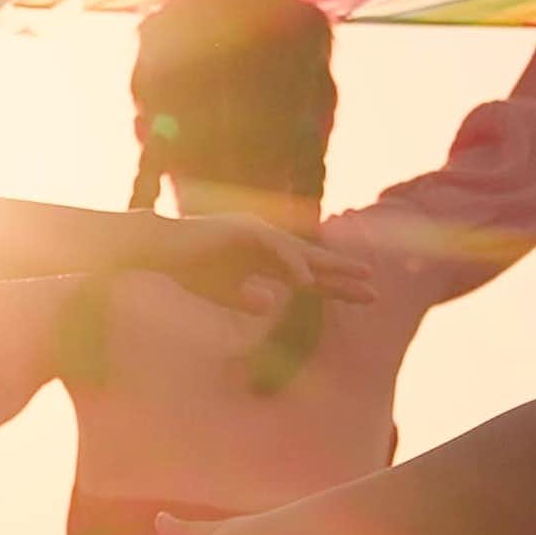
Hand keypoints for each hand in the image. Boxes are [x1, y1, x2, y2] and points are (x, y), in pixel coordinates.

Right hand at [148, 214, 378, 313]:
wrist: (160, 250)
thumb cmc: (190, 271)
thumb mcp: (224, 294)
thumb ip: (248, 299)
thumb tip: (271, 304)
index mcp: (267, 261)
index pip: (311, 276)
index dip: (338, 286)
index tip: (367, 297)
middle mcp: (268, 245)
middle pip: (314, 262)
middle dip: (345, 274)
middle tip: (375, 288)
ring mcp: (257, 234)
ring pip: (301, 253)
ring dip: (330, 267)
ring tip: (358, 279)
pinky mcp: (243, 230)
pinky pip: (274, 249)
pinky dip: (290, 264)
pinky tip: (306, 282)